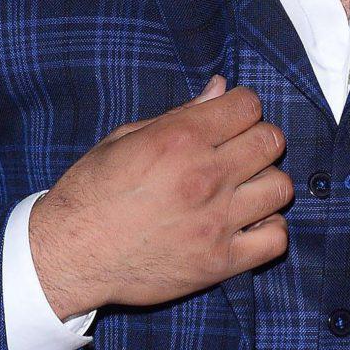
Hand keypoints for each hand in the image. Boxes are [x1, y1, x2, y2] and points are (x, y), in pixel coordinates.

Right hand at [27, 76, 292, 315]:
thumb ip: (180, 114)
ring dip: (266, 183)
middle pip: (271, 141)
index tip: (230, 119)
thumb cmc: (91, 193)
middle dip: (258, 139)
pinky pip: (275, 239)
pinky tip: (248, 223)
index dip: (242, 107)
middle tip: (238, 152)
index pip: (248, 105)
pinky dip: (269, 228)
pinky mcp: (219, 262)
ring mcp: (216, 222)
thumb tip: (220, 87)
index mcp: (179, 139)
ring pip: (280, 187)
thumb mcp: (125, 139)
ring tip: (243, 189)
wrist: (69, 255)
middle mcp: (204, 176)